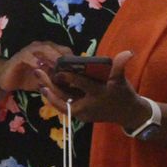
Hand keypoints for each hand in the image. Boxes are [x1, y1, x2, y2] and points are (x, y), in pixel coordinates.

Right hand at [0, 41, 71, 92]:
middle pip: (58, 48)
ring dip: (52, 57)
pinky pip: (28, 56)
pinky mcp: (20, 56)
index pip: (65, 52)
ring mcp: (30, 51)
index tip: (79, 70)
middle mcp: (41, 48)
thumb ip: (57, 80)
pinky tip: (39, 67)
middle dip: (65, 58)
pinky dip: (34, 61)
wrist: (6, 78)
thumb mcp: (46, 80)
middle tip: (71, 69)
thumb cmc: (28, 78)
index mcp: (50, 52)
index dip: (73, 60)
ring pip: (44, 49)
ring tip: (58, 67)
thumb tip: (72, 85)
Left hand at [33, 50, 147, 128]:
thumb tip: (128, 52)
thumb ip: (120, 66)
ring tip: (39, 81)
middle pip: (64, 97)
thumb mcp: (121, 80)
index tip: (59, 70)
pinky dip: (55, 97)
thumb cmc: (123, 94)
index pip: (81, 84)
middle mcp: (87, 106)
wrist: (127, 114)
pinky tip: (46, 88)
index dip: (69, 77)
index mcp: (98, 94)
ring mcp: (82, 112)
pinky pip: (64, 105)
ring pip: (61, 102)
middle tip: (38, 73)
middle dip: (49, 86)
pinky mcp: (79, 114)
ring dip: (49, 92)